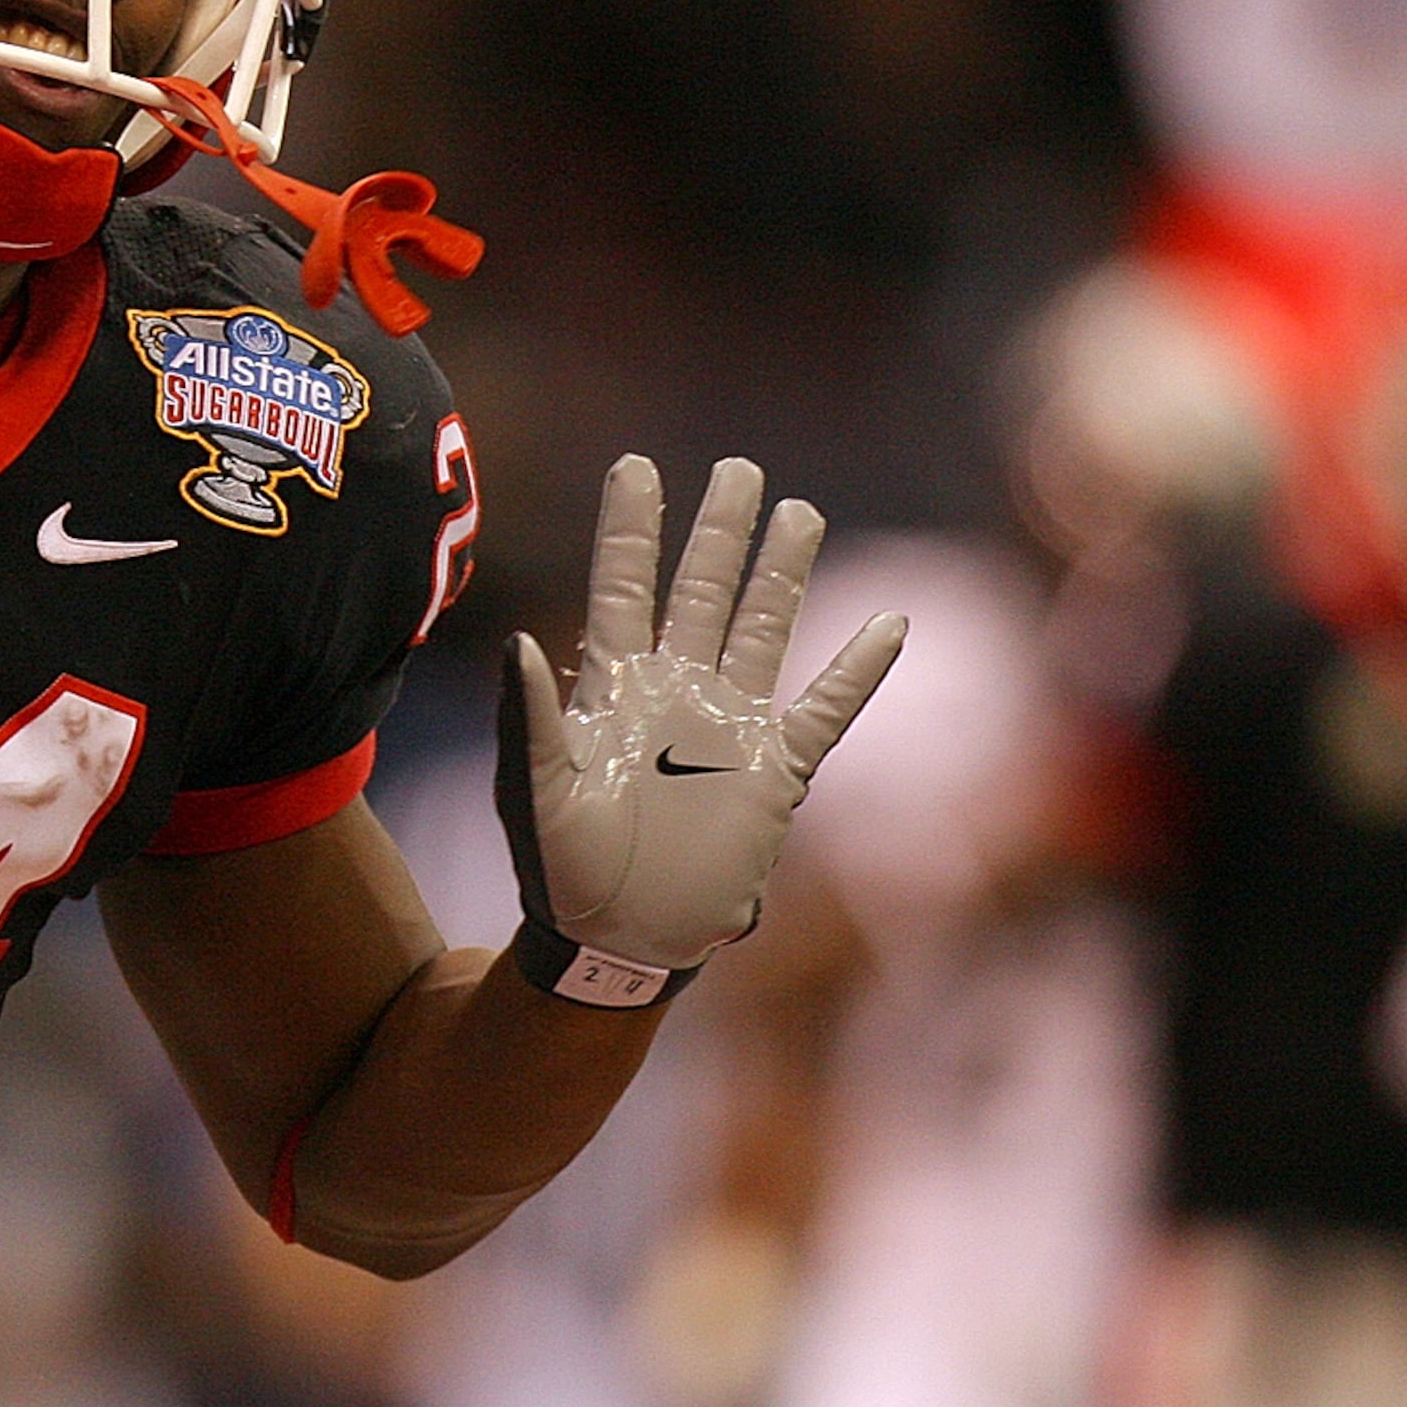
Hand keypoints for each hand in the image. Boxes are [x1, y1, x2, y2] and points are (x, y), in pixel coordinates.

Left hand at [497, 456, 904, 1004]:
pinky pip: (824, 711)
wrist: (616, 941)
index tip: (636, 465)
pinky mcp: (773, 774)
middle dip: (718, 530)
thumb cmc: (559, 869)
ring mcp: (727, 728)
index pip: (623, 587)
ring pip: (763, 630)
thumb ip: (527, 717)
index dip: (631, 528)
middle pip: (701, 591)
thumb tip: (517, 641)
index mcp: (609, 689)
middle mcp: (673, 693)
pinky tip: (889, 628)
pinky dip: (856, 672)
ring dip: (781, 574)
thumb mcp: (532, 792)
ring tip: (798, 510)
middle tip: (738, 467)